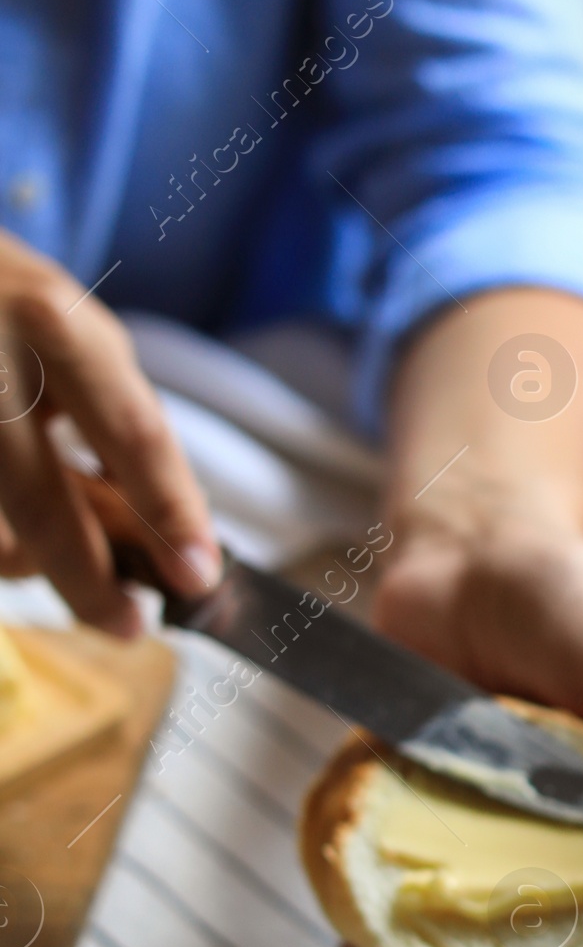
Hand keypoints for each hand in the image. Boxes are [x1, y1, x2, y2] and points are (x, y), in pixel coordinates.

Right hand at [0, 230, 218, 627]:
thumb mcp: (66, 330)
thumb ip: (110, 418)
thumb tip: (157, 532)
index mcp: (50, 321)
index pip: (131, 435)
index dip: (172, 514)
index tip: (199, 577)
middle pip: (44, 508)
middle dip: (92, 584)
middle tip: (129, 624)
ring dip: (30, 558)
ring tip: (50, 542)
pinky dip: (6, 543)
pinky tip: (17, 530)